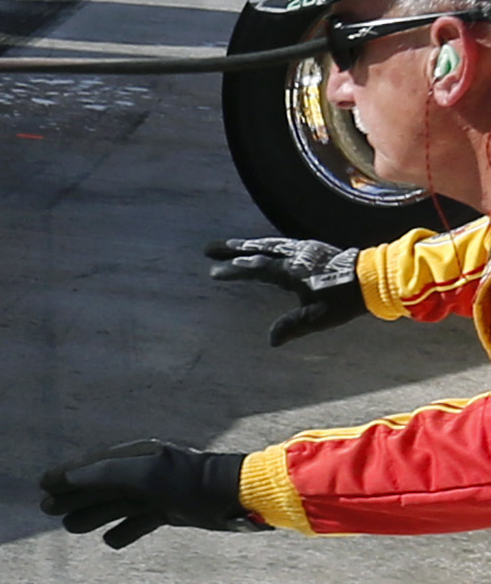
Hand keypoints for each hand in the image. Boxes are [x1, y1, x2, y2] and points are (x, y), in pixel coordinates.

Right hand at [38, 440, 258, 547]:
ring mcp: (158, 492)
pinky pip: (140, 521)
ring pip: (117, 504)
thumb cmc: (190, 481)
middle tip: (46, 509)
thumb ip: (105, 473)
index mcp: (136, 455)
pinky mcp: (173, 511)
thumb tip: (71, 478)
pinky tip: (110, 541)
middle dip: (73, 496)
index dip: (66, 474)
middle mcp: (144, 471)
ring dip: (92, 515)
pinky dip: (124, 530)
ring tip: (69, 527)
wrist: (237, 496)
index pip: (92, 464)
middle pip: (100, 485)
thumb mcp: (144, 473)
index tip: (43, 484)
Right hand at [205, 236, 363, 344]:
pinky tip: (264, 246)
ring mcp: (304, 249)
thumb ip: (292, 326)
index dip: (233, 270)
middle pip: (256, 250)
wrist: (374, 278)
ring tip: (231, 245)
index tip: (213, 271)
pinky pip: (281, 243)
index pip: (255, 269)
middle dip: (231, 250)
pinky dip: (266, 244)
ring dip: (247, 245)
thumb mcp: (318, 317)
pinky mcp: (313, 248)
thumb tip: (271, 340)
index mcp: (291, 272)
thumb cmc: (346, 299)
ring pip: (269, 244)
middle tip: (209, 249)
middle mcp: (294, 256)